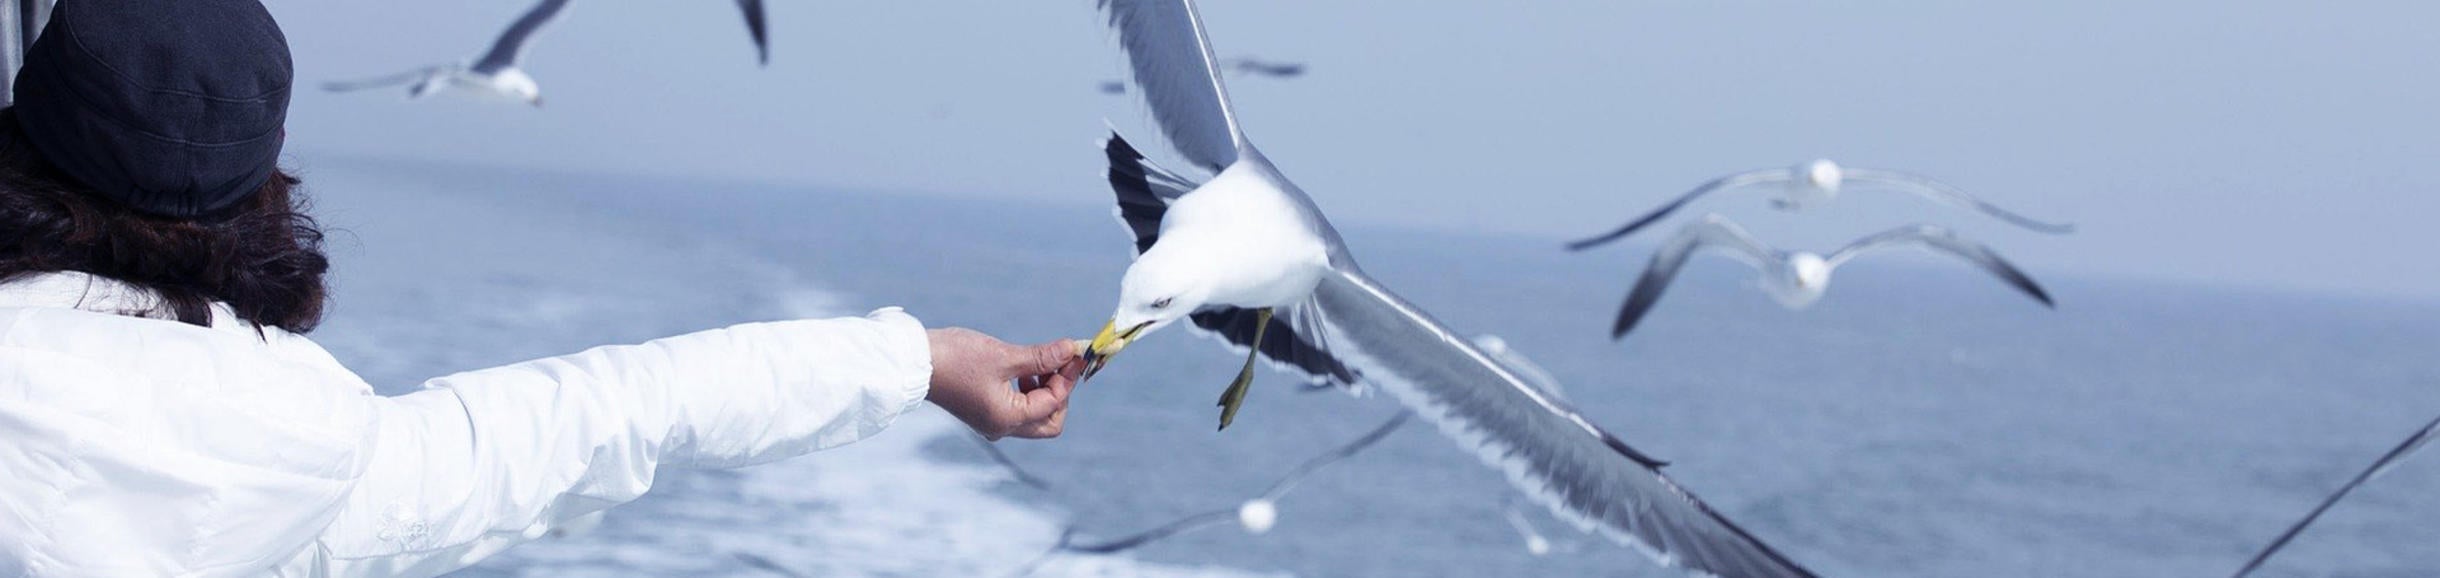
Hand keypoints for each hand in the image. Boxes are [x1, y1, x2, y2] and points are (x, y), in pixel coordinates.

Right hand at [924, 328, 1085, 439]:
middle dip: (1059, 393)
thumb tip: (1071, 350)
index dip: (1068, 377)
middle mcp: (1001, 427)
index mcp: (1007, 419)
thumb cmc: (956, 358)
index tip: (1074, 352)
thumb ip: (1041, 357)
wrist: (913, 362)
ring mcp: (991, 422)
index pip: (1053, 403)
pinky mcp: (983, 411)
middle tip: (1057, 364)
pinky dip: (1027, 390)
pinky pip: (1017, 407)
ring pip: (1034, 415)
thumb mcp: (1004, 356)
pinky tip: (1020, 368)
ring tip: (1036, 362)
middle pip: (1049, 422)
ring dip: (1043, 389)